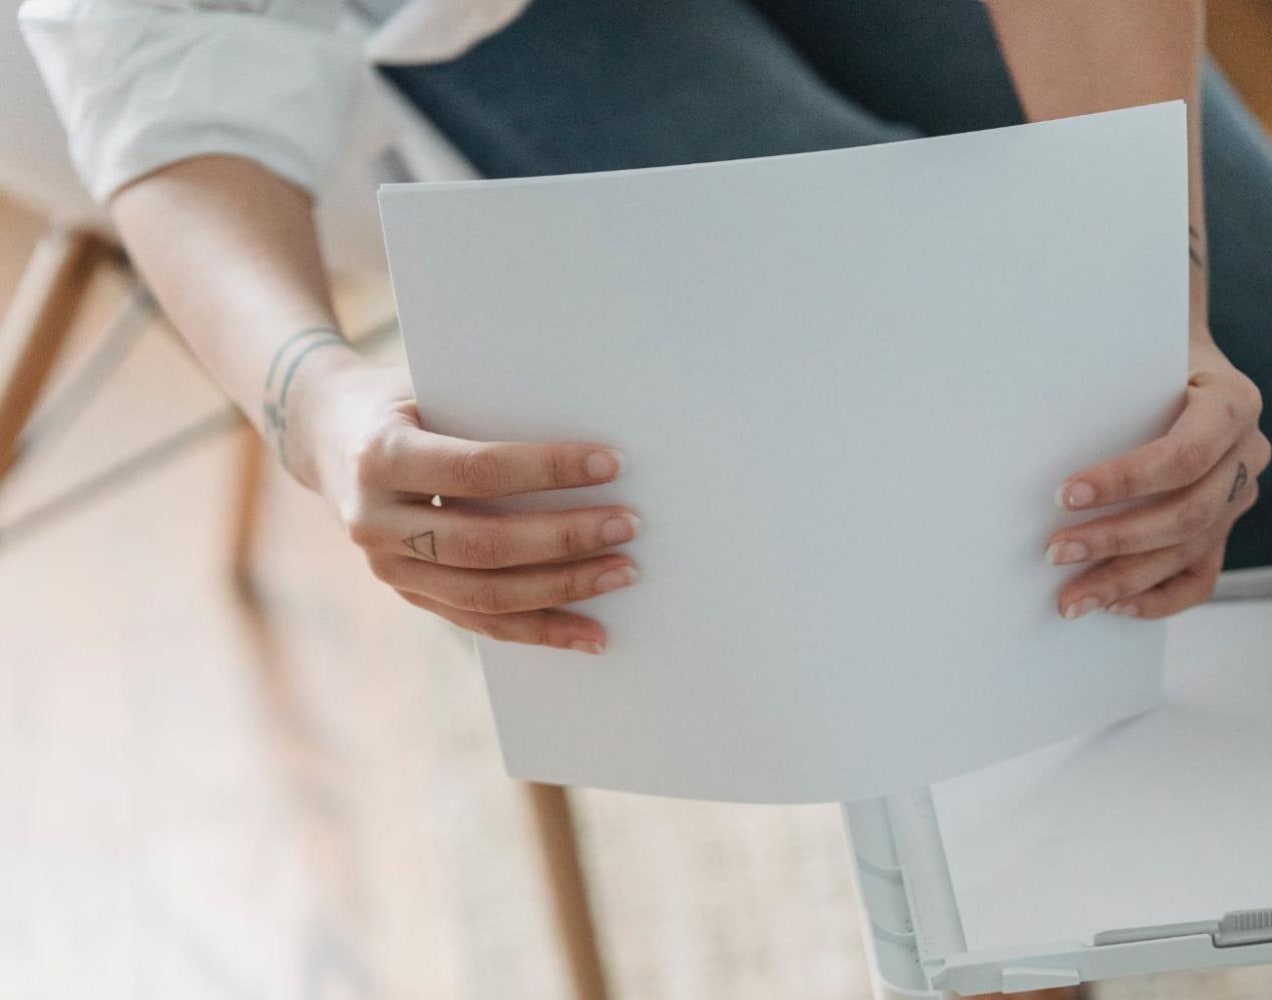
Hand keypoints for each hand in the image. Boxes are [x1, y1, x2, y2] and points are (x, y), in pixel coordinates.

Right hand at [296, 360, 638, 652]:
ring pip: (487, 596)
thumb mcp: (432, 389)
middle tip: (628, 525)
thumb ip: (489, 416)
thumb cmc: (402, 399)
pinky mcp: (409, 594)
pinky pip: (482, 623)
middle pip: (485, 544)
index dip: (548, 470)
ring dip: (563, 589)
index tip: (611, 464)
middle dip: (565, 538)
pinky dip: (542, 630)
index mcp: (381, 457)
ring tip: (622, 573)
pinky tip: (591, 634)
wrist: (327, 435)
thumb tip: (590, 446)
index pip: (476, 472)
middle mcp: (375, 521)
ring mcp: (388, 568)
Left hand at [1047, 337, 1268, 619]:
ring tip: (1071, 599)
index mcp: (1230, 404)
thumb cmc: (1145, 360)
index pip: (1183, 455)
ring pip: (1189, 550)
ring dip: (1124, 579)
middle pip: (1186, 513)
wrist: (1181, 358)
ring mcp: (1238, 494)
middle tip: (1054, 552)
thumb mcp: (1132, 361)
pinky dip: (1157, 597)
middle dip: (1114, 539)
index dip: (1125, 481)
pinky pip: (1200, 575)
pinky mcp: (1223, 525)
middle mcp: (1246, 453)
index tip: (1064, 495)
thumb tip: (1025, 432)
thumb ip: (1104, 391)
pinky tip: (1115, 605)